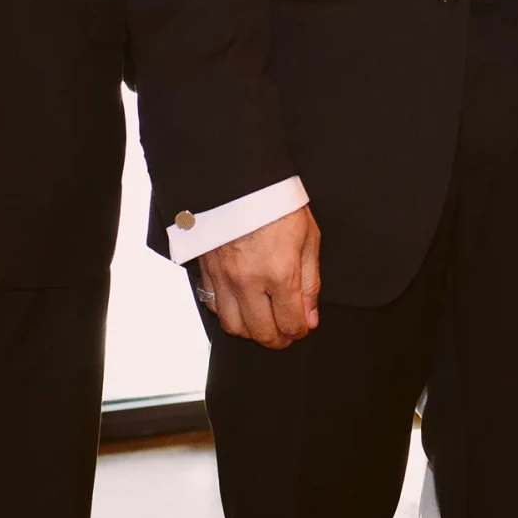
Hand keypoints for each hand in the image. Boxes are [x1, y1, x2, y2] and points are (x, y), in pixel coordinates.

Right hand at [196, 205, 320, 350]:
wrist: (239, 178)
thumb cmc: (276, 202)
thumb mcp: (308, 237)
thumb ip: (310, 282)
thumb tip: (310, 318)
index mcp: (280, 272)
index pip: (291, 323)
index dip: (300, 331)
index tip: (303, 326)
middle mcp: (249, 281)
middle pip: (262, 333)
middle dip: (278, 339)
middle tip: (285, 333)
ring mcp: (224, 277)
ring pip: (234, 327)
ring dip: (251, 331)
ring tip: (263, 322)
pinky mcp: (206, 270)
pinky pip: (213, 307)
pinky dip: (228, 314)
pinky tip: (241, 305)